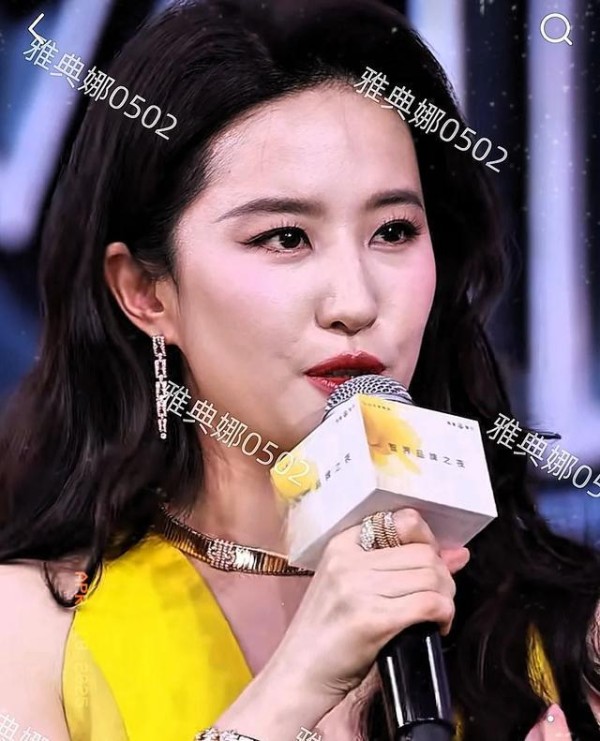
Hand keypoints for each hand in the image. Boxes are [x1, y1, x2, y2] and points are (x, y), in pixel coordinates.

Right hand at [272, 508, 469, 707]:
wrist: (299, 673)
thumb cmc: (327, 631)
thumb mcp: (352, 586)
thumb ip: (399, 565)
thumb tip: (459, 554)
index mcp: (343, 544)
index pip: (405, 521)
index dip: (429, 542)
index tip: (431, 565)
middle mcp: (349, 560)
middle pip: (425, 553)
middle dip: (443, 577)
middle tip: (438, 599)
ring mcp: (359, 589)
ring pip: (432, 577)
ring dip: (446, 598)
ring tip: (436, 615)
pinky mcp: (373, 620)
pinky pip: (429, 604)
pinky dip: (444, 616)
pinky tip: (436, 628)